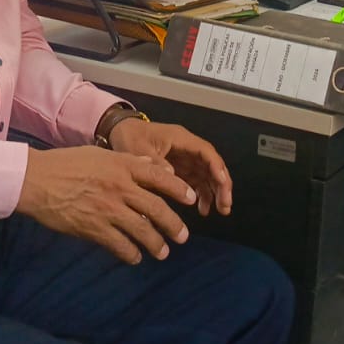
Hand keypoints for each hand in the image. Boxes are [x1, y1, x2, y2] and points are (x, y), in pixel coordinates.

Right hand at [15, 144, 196, 264]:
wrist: (35, 180)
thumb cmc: (65, 163)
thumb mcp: (100, 154)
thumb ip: (129, 161)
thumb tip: (153, 166)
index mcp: (122, 166)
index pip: (160, 177)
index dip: (179, 189)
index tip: (191, 198)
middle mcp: (120, 188)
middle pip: (157, 208)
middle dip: (174, 224)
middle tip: (183, 236)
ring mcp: (108, 209)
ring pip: (142, 230)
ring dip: (156, 244)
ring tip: (163, 252)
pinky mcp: (93, 228)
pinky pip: (120, 245)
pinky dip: (131, 253)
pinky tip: (135, 257)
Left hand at [108, 118, 231, 216]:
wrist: (118, 133)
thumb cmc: (130, 137)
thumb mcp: (139, 149)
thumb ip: (155, 162)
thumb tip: (172, 176)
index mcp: (181, 139)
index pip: (206, 152)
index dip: (216, 168)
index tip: (222, 185)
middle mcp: (187, 149)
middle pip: (211, 165)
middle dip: (221, 185)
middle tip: (225, 206)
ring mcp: (184, 159)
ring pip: (207, 175)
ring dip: (214, 192)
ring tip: (218, 211)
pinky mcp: (179, 168)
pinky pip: (195, 182)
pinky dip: (201, 194)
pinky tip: (202, 209)